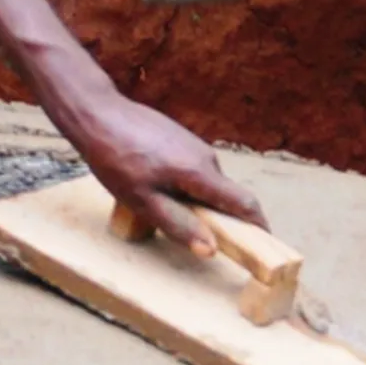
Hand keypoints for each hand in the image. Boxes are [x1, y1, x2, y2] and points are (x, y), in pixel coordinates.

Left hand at [71, 91, 264, 253]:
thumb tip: (211, 249)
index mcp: (200, 172)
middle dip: (219, 218)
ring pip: (207, 182)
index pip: (244, 202)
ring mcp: (193, 143)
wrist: (99, 115)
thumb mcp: (144, 202)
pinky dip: (186, 185)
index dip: (259, 226)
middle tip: (197, 237)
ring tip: (164, 209)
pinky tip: (156, 186)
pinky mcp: (180, 137)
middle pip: (225, 194)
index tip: (267, 246)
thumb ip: (179, 225)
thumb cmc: (117, 160)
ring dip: (197, 201)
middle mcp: (205, 155)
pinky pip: (194, 169)